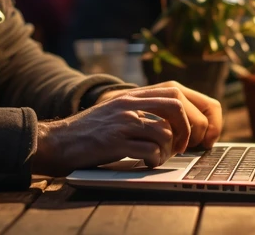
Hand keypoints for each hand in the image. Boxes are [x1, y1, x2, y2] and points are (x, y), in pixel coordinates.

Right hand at [31, 93, 189, 175]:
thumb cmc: (91, 132)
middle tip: (184, 147)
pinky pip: (149, 151)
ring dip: (170, 150)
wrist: (58, 141)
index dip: (192, 111)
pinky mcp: (115, 142)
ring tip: (160, 157)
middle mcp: (129, 104)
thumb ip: (142, 109)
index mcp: (132, 95)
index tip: (195, 131)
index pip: (176, 92)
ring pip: (165, 131)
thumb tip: (177, 123)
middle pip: (176, 107)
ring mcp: (122, 122)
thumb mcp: (118, 111)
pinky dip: (155, 160)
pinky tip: (146, 163)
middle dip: (189, 130)